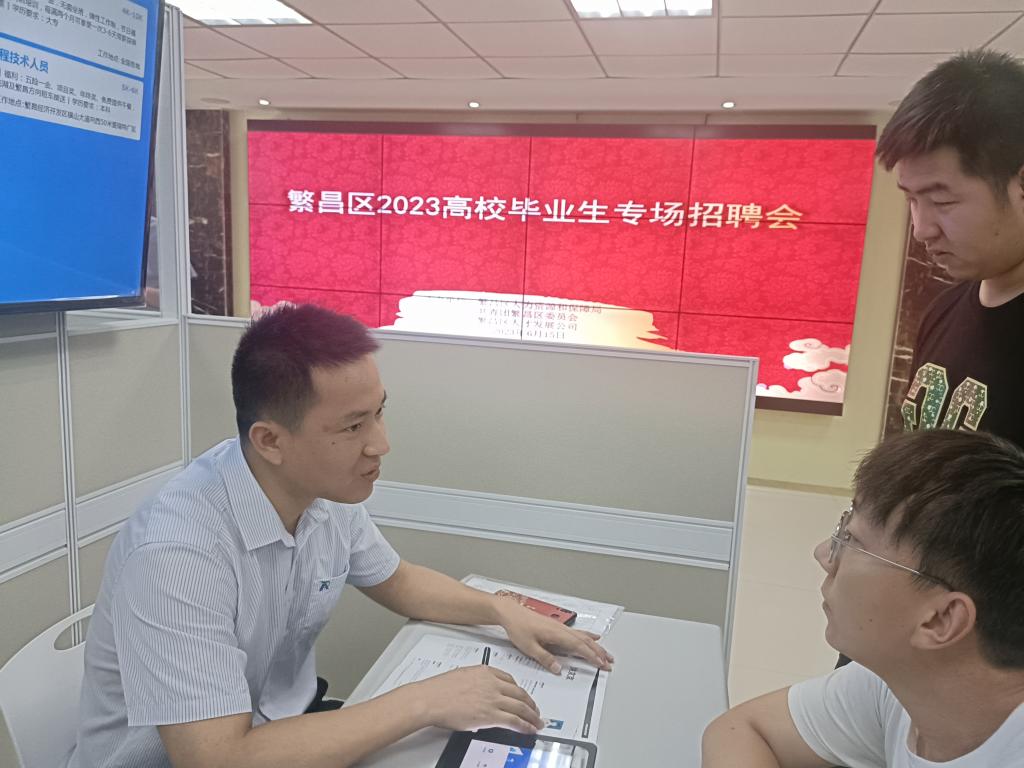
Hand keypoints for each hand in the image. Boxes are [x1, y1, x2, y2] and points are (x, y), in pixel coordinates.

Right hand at [412, 666, 544, 733]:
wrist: (431, 699)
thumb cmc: (439, 690)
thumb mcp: (462, 677)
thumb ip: (476, 683)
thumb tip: (480, 696)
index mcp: (486, 672)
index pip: (510, 680)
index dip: (520, 691)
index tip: (523, 696)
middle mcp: (493, 683)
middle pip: (520, 693)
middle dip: (530, 703)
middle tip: (535, 710)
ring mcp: (493, 699)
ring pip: (521, 707)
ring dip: (532, 716)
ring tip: (537, 722)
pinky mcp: (491, 715)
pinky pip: (515, 721)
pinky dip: (525, 726)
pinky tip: (530, 729)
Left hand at [495, 600, 614, 674]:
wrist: (511, 613)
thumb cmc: (518, 627)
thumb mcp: (529, 647)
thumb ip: (545, 658)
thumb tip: (558, 668)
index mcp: (556, 634)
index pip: (579, 647)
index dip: (592, 656)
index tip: (602, 664)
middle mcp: (561, 629)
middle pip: (585, 642)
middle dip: (599, 653)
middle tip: (609, 663)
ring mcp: (560, 627)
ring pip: (584, 637)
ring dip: (596, 646)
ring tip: (606, 654)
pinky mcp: (557, 626)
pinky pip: (577, 632)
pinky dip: (588, 636)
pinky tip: (593, 637)